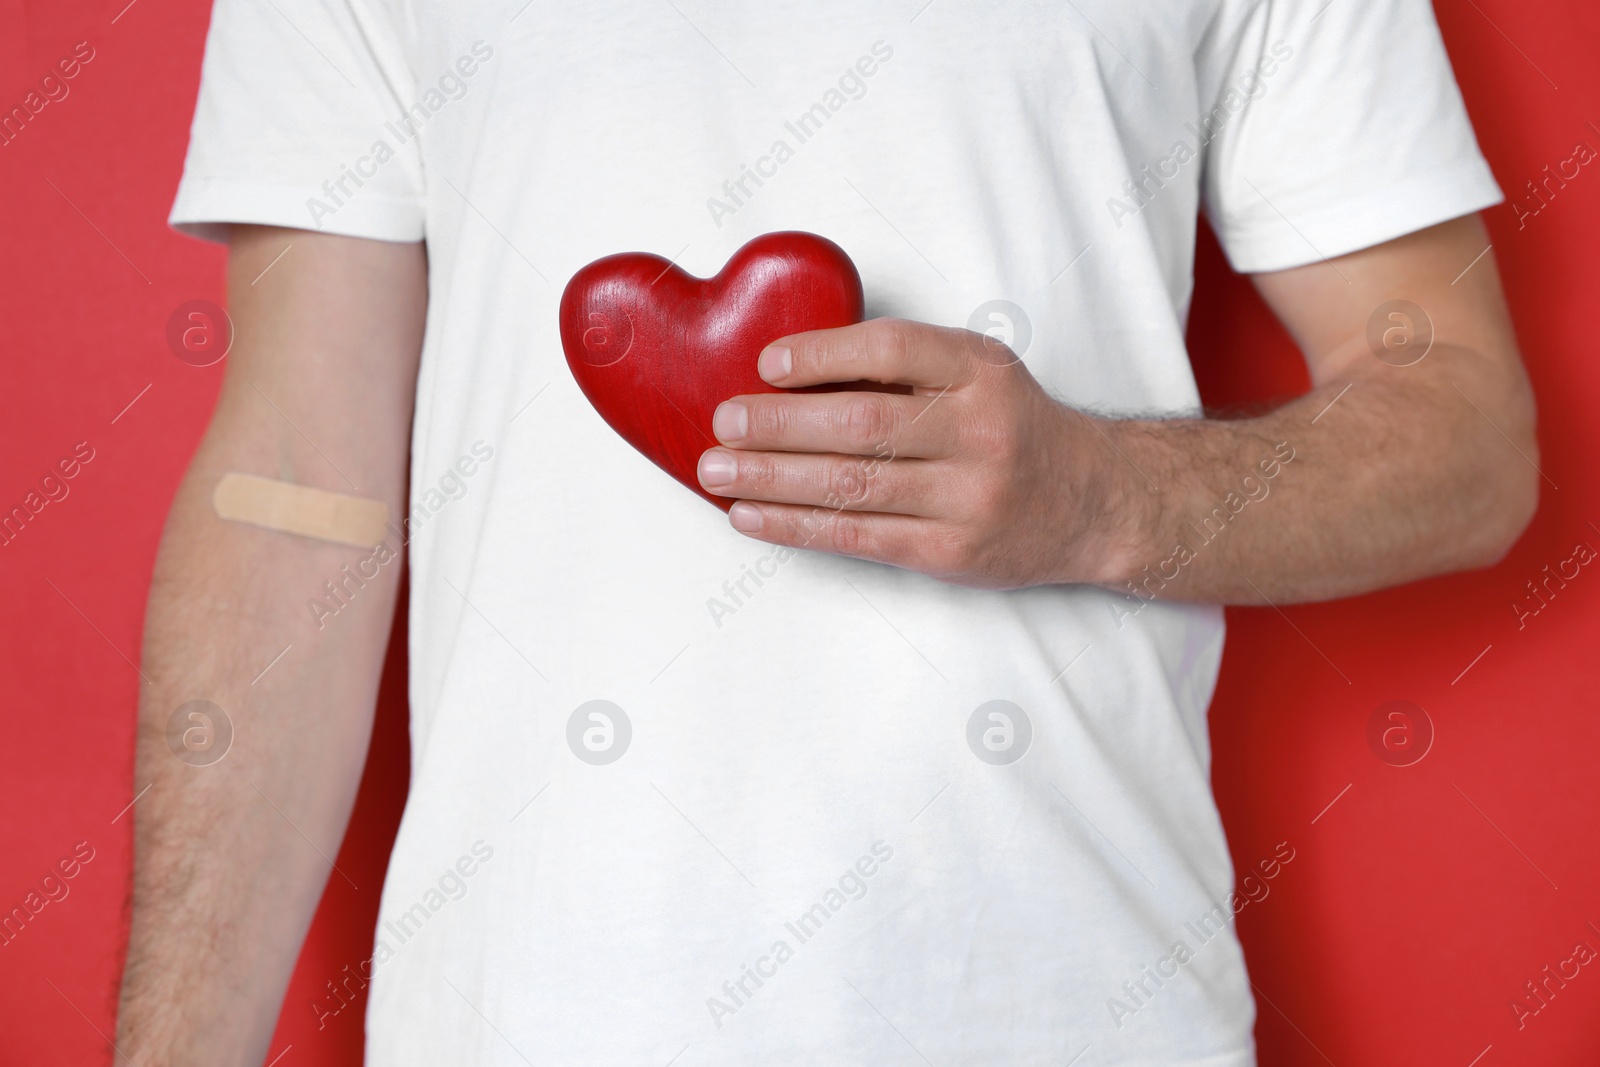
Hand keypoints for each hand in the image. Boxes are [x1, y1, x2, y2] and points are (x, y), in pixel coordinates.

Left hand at [695, 318, 1141, 589]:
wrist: (1093, 501)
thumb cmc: (1014, 427)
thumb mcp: (981, 373)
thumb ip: (908, 365)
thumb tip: (792, 370)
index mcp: (982, 371)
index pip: (893, 350)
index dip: (824, 353)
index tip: (768, 364)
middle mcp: (981, 431)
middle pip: (863, 424)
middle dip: (782, 424)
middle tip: (724, 421)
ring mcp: (968, 497)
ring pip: (853, 486)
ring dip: (774, 479)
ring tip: (719, 471)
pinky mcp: (952, 551)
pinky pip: (859, 536)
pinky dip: (797, 526)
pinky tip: (752, 515)